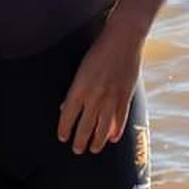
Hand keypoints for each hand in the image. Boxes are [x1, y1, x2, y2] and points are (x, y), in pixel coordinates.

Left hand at [57, 16, 142, 154]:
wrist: (123, 39)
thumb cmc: (99, 50)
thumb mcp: (81, 69)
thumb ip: (74, 90)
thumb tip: (65, 106)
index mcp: (79, 88)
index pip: (67, 116)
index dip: (64, 129)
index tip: (63, 137)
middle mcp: (94, 96)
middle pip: (85, 126)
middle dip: (80, 140)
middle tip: (78, 150)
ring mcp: (110, 98)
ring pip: (102, 127)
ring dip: (97, 141)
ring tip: (94, 149)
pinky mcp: (125, 96)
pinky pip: (120, 119)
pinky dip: (116, 130)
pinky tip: (112, 138)